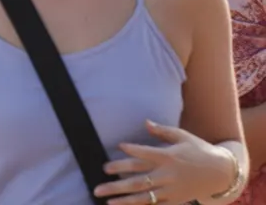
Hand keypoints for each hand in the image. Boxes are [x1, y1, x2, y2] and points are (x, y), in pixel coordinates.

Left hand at [94, 120, 238, 203]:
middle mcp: (168, 174)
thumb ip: (163, 131)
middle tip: (99, 179)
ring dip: (124, 198)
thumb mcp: (183, 136)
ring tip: (106, 199)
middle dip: (118, 180)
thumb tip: (146, 123)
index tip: (118, 146)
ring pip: (144, 195)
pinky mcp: (176, 200)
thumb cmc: (199, 150)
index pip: (146, 153)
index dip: (132, 149)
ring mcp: (171, 189)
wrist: (221, 172)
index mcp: (169, 156)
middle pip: (139, 178)